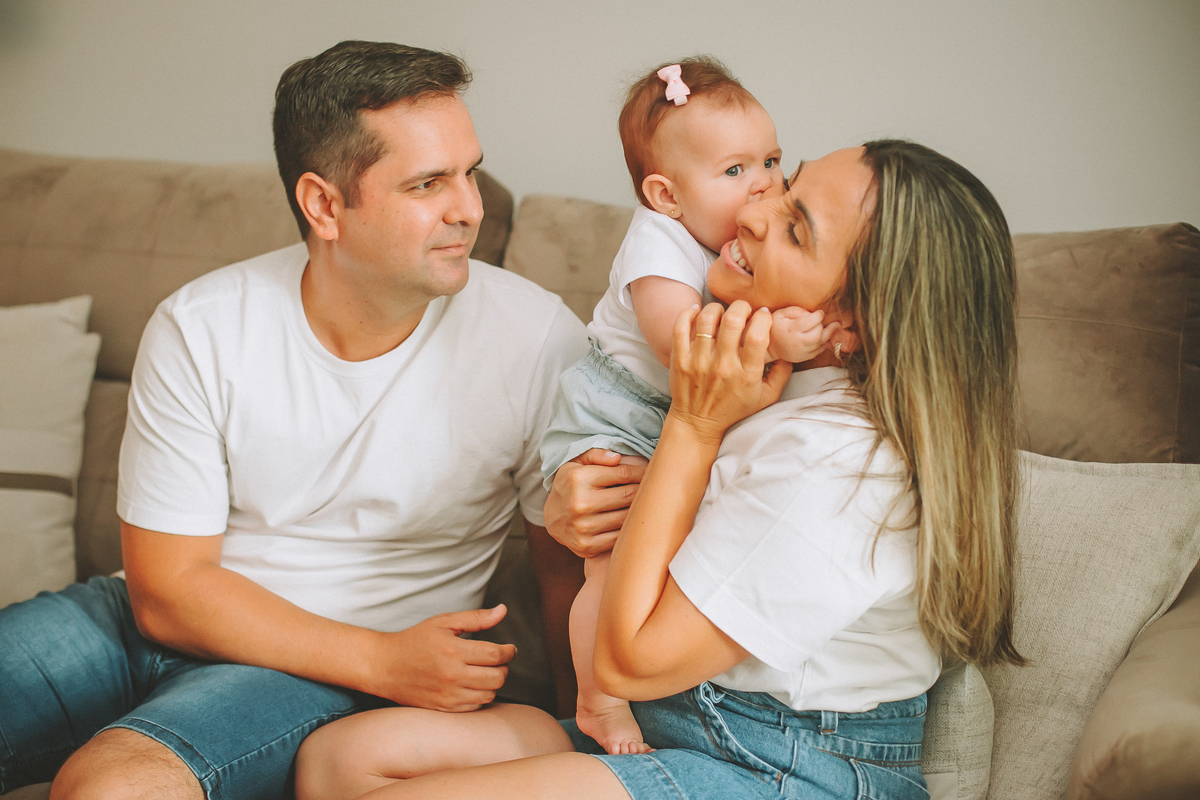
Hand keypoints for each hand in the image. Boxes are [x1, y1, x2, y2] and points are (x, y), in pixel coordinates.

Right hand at [367, 605, 515, 711]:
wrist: (385, 666)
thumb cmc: (415, 640)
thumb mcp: (444, 622)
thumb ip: (476, 618)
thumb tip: (503, 611)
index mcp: (453, 650)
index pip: (495, 655)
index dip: (509, 651)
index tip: (509, 648)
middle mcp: (452, 675)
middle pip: (497, 677)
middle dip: (504, 667)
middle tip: (498, 660)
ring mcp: (448, 695)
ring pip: (490, 694)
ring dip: (493, 682)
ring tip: (484, 671)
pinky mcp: (444, 709)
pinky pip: (476, 706)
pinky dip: (480, 695)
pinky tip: (472, 684)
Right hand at [544, 448, 647, 557]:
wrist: (552, 518)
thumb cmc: (570, 486)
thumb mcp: (576, 464)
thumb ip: (596, 455)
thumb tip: (617, 458)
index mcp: (578, 479)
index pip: (622, 474)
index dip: (641, 472)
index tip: (651, 472)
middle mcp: (579, 504)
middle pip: (628, 495)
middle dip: (643, 490)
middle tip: (653, 488)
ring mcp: (583, 527)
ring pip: (626, 517)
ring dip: (638, 510)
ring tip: (644, 504)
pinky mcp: (587, 546)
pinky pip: (619, 537)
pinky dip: (627, 529)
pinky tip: (630, 522)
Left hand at [669, 301, 790, 442]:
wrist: (697, 424)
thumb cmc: (733, 409)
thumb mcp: (766, 397)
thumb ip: (782, 374)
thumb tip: (790, 350)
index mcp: (746, 375)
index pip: (757, 336)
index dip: (762, 318)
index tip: (762, 315)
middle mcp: (722, 367)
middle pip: (732, 321)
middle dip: (741, 306)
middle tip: (743, 309)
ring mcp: (699, 362)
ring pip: (707, 320)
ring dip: (717, 308)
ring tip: (722, 312)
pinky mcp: (680, 360)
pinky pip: (680, 328)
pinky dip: (688, 313)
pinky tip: (698, 312)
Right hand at [766, 307, 837, 362]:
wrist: (768, 347)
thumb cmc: (775, 327)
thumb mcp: (781, 313)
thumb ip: (796, 311)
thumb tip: (810, 314)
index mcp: (791, 329)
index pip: (811, 321)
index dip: (819, 315)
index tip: (820, 312)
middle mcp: (796, 342)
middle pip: (817, 334)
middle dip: (823, 326)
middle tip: (823, 320)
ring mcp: (800, 352)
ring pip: (820, 344)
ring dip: (829, 334)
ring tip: (836, 326)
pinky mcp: (803, 358)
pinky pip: (818, 352)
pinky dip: (825, 344)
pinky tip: (828, 337)